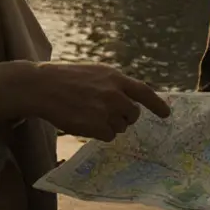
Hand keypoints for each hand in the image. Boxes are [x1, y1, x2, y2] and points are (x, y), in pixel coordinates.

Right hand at [0, 61, 170, 141]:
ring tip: (88, 114)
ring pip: (120, 127)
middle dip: (125, 117)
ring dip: (109, 125)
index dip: (157, 104)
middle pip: (133, 114)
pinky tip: (84, 122)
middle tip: (107, 113)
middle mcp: (114, 93)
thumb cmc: (65, 78)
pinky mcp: (96, 126)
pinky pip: (108, 136)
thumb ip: (113, 84)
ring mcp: (106, 110)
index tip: (167, 114)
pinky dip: (99, 133)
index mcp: (115, 77)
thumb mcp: (94, 73)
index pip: (144, 92)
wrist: (43, 86)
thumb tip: (128, 100)